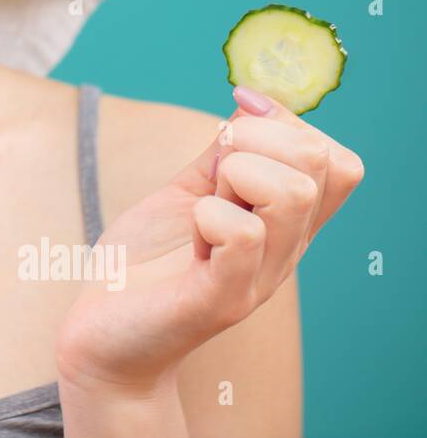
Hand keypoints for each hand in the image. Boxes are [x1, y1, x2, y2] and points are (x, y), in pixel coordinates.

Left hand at [55, 85, 364, 393]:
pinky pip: (242, 235)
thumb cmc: (145, 264)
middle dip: (256, 139)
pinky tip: (189, 236)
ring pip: (291, 192)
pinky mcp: (218, 299)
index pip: (336, 161)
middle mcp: (285, 253)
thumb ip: (222, 155)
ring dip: (235, 174)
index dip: (289, 121)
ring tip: (202, 202)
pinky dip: (208, 215)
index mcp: (284, 226)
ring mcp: (257, 278)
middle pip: (318, 163)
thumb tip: (248, 103)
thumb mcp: (187, 194)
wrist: (102, 335)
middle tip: (212, 171)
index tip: (235, 115)